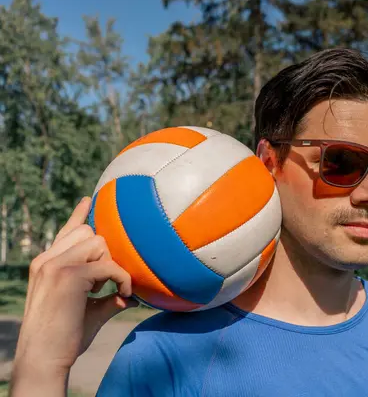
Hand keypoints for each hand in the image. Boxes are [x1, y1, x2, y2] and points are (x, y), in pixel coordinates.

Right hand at [10, 197, 137, 395]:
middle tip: (106, 281)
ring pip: (98, 243)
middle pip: (89, 233)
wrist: (44, 358)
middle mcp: (48, 259)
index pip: (66, 232)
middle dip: (106, 253)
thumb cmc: (65, 337)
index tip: (89, 200)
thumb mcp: (88, 309)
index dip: (79, 215)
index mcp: (47, 263)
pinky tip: (123, 293)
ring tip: (108, 288)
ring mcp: (55, 265)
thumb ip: (107, 295)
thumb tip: (133, 296)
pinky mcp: (69, 275)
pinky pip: (109, 265)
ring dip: (112, 264)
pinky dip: (122, 278)